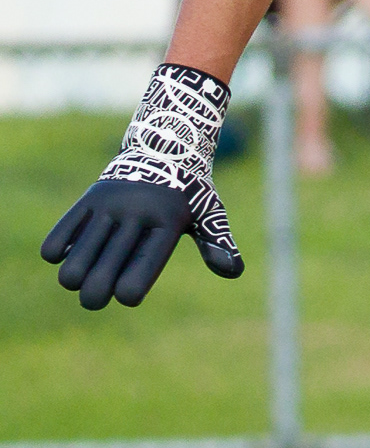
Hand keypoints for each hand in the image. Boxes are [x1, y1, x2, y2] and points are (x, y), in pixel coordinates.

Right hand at [41, 64, 243, 308]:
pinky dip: (56, 251)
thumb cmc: (188, 192)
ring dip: (73, 277)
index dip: (132, 287)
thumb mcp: (210, 213)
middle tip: (95, 300)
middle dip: (95, 295)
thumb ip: (217, 242)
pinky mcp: (88, 200)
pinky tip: (65, 256)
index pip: (146, 262)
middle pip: (106, 267)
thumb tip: (233, 271)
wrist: (163, 147)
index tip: (126, 298)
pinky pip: (61, 233)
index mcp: (167, 221)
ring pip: (78, 254)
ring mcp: (110, 205)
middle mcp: (136, 212)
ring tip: (78, 281)